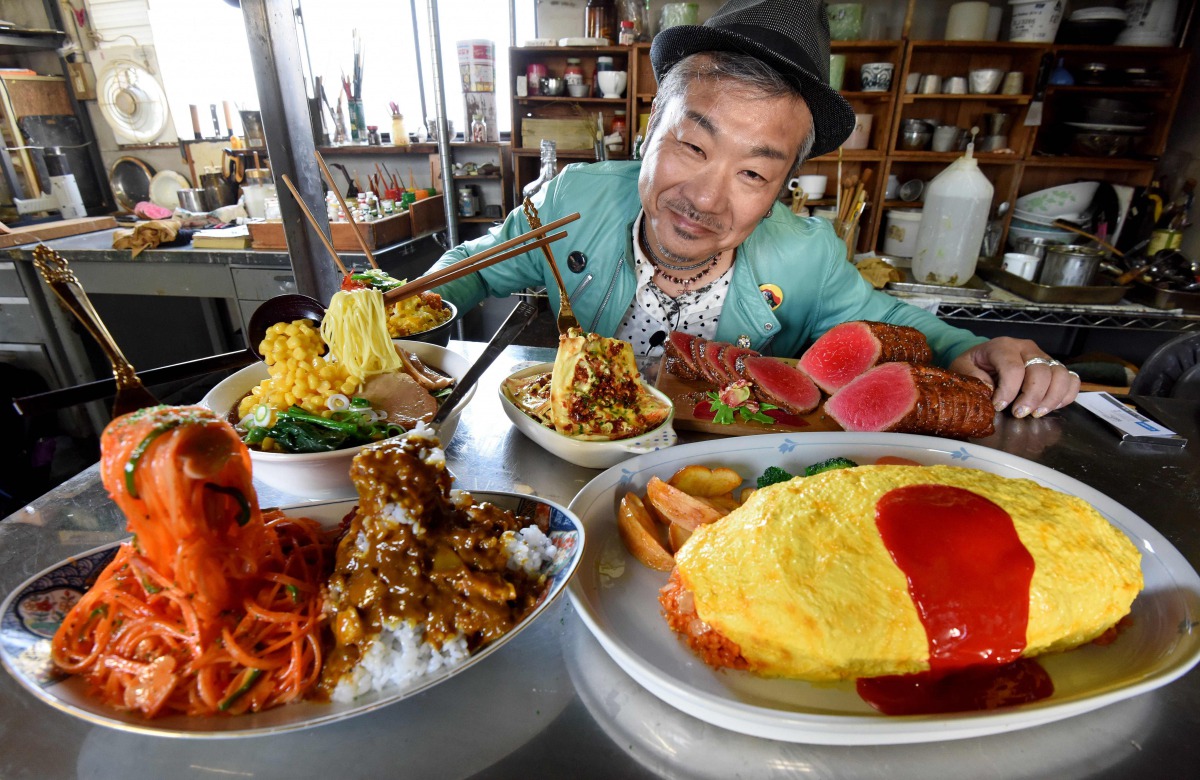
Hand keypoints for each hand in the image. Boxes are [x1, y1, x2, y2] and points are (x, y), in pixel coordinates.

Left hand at [948, 337, 1080, 417]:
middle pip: (1040, 371)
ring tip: (1036, 413)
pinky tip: (1051, 407)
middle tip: (1019, 414)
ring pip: (1060, 374)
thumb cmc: (973, 366)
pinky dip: (1066, 395)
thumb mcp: (963, 369)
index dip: (1008, 391)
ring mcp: (1043, 357)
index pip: (1013, 368)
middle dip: (1032, 397)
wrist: (982, 360)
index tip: (999, 406)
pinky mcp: (1054, 368)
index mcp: (1002, 346)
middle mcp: (1026, 348)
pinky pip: (1071, 380)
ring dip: (1052, 398)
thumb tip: (992, 392)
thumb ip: (974, 379)